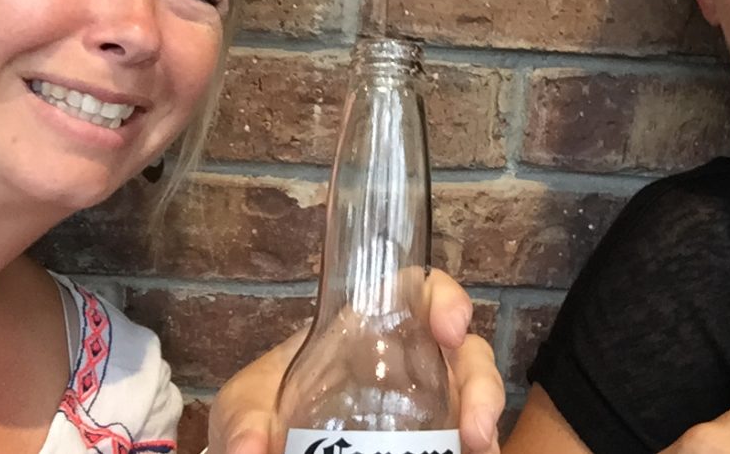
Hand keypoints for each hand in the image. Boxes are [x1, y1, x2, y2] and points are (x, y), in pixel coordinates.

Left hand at [207, 269, 505, 453]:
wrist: (273, 452)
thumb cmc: (263, 413)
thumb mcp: (246, 405)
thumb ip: (243, 419)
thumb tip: (249, 450)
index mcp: (370, 333)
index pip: (420, 293)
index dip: (444, 298)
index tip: (449, 327)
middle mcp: (412, 366)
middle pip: (465, 352)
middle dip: (480, 380)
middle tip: (474, 422)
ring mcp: (429, 411)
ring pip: (479, 399)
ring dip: (486, 419)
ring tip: (477, 448)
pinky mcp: (435, 445)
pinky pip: (472, 441)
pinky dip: (483, 448)